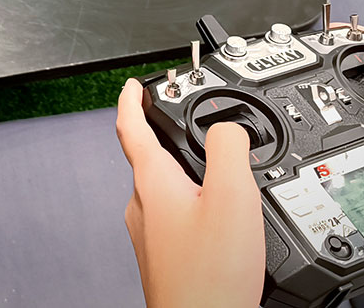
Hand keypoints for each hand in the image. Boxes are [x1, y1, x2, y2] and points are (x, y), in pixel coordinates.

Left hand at [116, 78, 264, 307]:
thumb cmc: (209, 277)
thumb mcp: (232, 197)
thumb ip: (229, 149)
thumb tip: (227, 126)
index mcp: (153, 182)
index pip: (131, 126)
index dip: (132, 99)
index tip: (135, 85)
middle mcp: (143, 206)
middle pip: (150, 157)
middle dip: (171, 137)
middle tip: (189, 121)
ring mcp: (150, 233)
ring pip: (164, 188)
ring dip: (187, 173)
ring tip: (217, 170)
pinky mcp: (163, 256)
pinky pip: (174, 216)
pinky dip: (193, 203)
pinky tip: (218, 218)